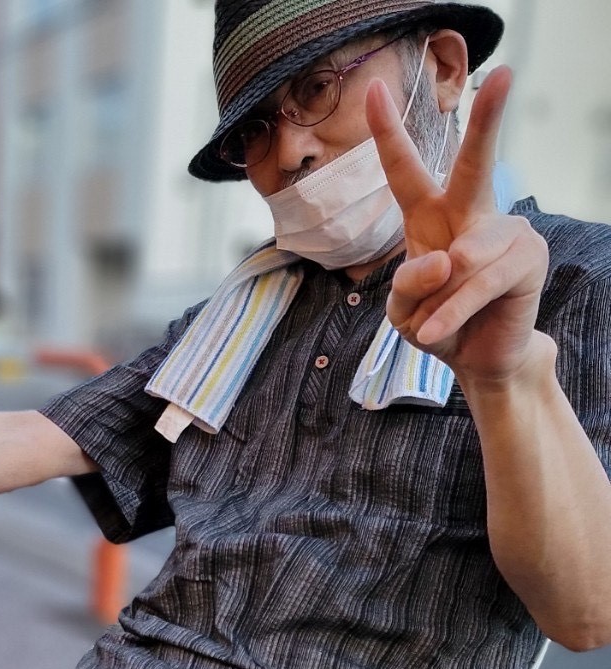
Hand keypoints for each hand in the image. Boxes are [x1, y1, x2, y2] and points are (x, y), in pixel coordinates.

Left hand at [367, 67, 549, 387]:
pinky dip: (454, 311)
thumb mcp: (403, 311)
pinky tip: (438, 332)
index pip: (405, 171)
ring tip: (434, 325)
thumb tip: (444, 258)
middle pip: (474, 164)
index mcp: (429, 218)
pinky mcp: (527, 257)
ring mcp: (504, 232)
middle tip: (505, 73)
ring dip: (438, 301)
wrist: (475, 359)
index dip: (389, 132)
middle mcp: (470, 215)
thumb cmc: (438, 325)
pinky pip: (481, 281)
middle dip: (488, 119)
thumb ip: (407, 286)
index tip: (375, 90)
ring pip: (461, 259)